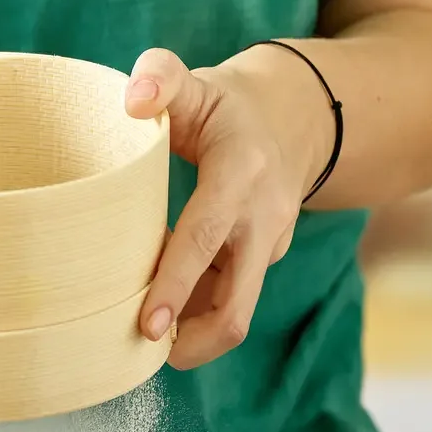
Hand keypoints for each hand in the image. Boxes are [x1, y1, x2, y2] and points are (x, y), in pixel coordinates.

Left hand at [124, 47, 330, 368]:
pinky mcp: (264, 261)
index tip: (146, 327)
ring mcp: (269, 246)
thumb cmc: (228, 105)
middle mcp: (263, 219)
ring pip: (236, 313)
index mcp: (240, 174)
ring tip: (139, 334)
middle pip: (236, 305)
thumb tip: (133, 102)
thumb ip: (160, 76)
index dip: (175, 285)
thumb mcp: (197, 82)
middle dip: (191, 341)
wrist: (298, 116)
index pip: (205, 238)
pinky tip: (161, 304)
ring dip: (190, 332)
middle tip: (137, 354)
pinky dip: (196, 312)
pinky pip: (232, 299)